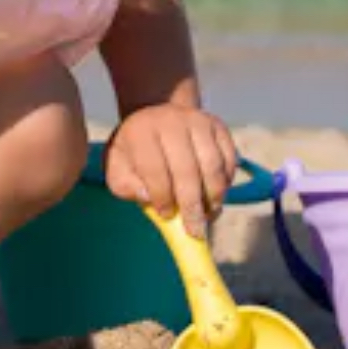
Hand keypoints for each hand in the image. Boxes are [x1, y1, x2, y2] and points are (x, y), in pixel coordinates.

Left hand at [103, 103, 238, 238]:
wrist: (156, 117)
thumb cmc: (136, 152)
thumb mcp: (118, 168)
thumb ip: (126, 185)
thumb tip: (147, 197)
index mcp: (141, 131)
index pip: (154, 169)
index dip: (162, 197)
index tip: (166, 216)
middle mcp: (171, 121)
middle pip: (187, 169)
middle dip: (192, 206)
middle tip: (195, 231)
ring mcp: (198, 121)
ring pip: (212, 165)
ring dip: (214, 196)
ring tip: (209, 215)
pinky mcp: (218, 126)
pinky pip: (228, 159)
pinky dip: (226, 182)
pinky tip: (216, 196)